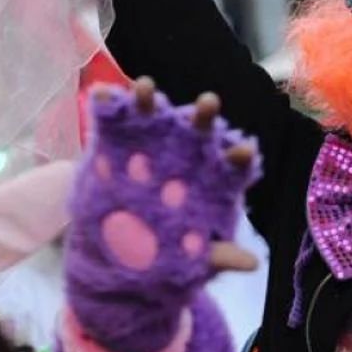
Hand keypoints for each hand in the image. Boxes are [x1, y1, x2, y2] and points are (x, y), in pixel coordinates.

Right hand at [70, 77, 260, 308]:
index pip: (230, 164)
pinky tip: (100, 95)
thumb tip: (251, 265)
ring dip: (149, 99)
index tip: (243, 151)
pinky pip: (111, 121)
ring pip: (155, 117)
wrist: (115, 258)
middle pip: (198, 131)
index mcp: (209, 181)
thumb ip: (218, 257)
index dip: (237, 157)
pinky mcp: (115, 146)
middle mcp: (183, 155)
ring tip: (144, 87)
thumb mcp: (192, 261)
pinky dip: (105, 104)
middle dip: (203, 115)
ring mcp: (149, 147)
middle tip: (208, 103)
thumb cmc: (166, 255)